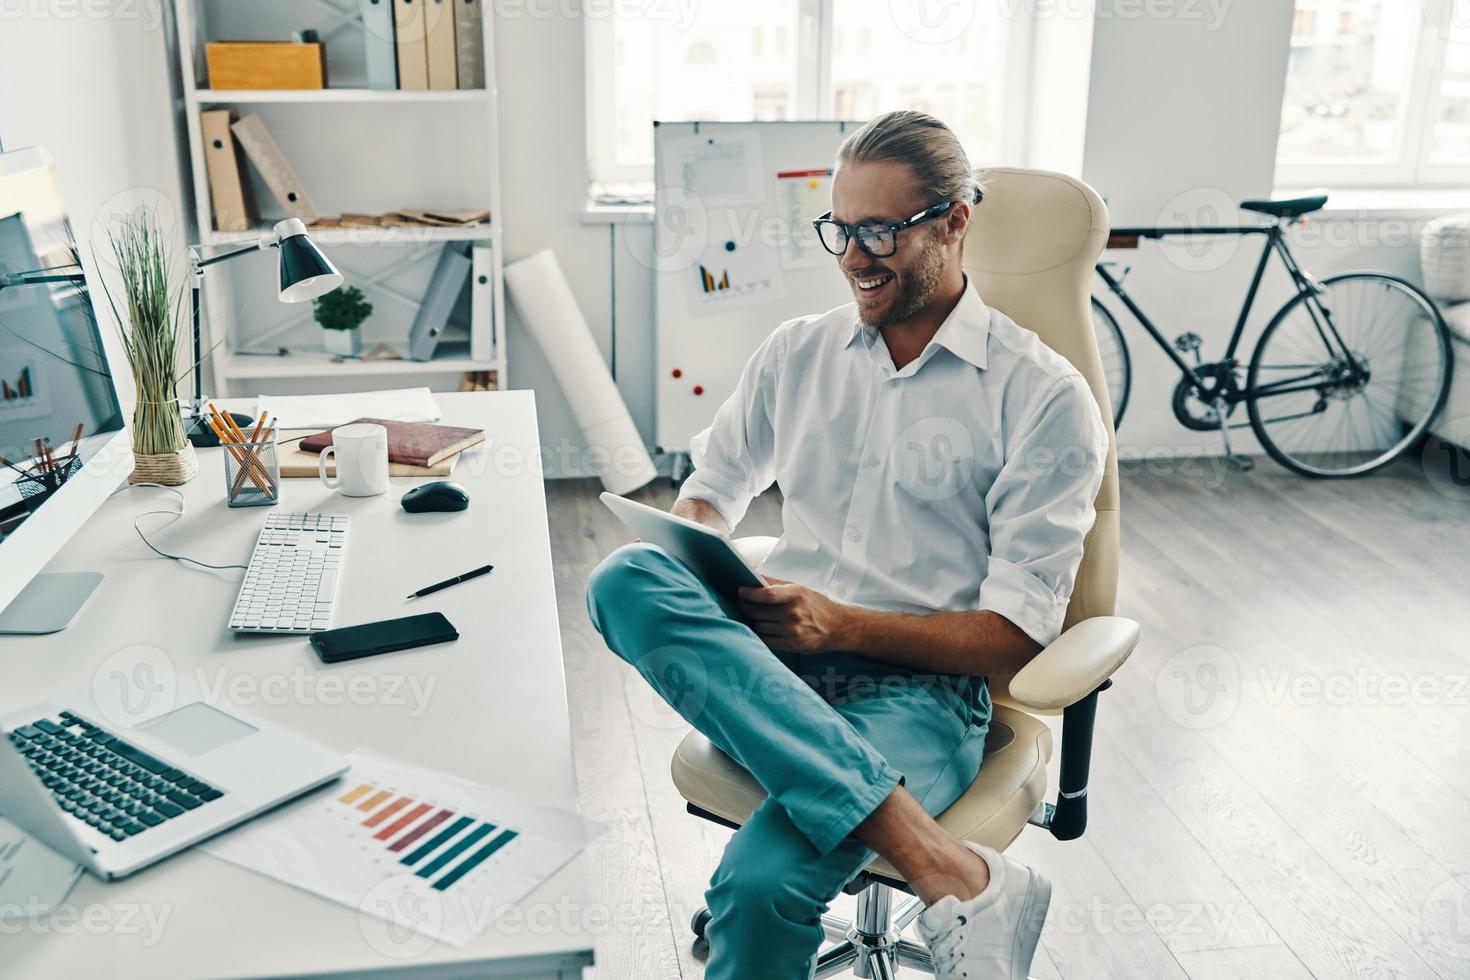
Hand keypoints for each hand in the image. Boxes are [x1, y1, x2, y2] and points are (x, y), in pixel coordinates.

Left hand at [737, 577, 852, 652]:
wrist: (837, 627)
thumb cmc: (815, 605)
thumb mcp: (799, 589)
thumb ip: (775, 583)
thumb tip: (753, 575)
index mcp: (796, 595)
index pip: (767, 594)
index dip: (750, 594)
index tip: (740, 591)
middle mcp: (794, 613)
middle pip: (759, 612)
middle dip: (746, 607)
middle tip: (741, 604)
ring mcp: (793, 630)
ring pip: (760, 626)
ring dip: (752, 621)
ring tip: (751, 616)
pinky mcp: (792, 645)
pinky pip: (766, 640)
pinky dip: (760, 634)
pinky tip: (760, 628)